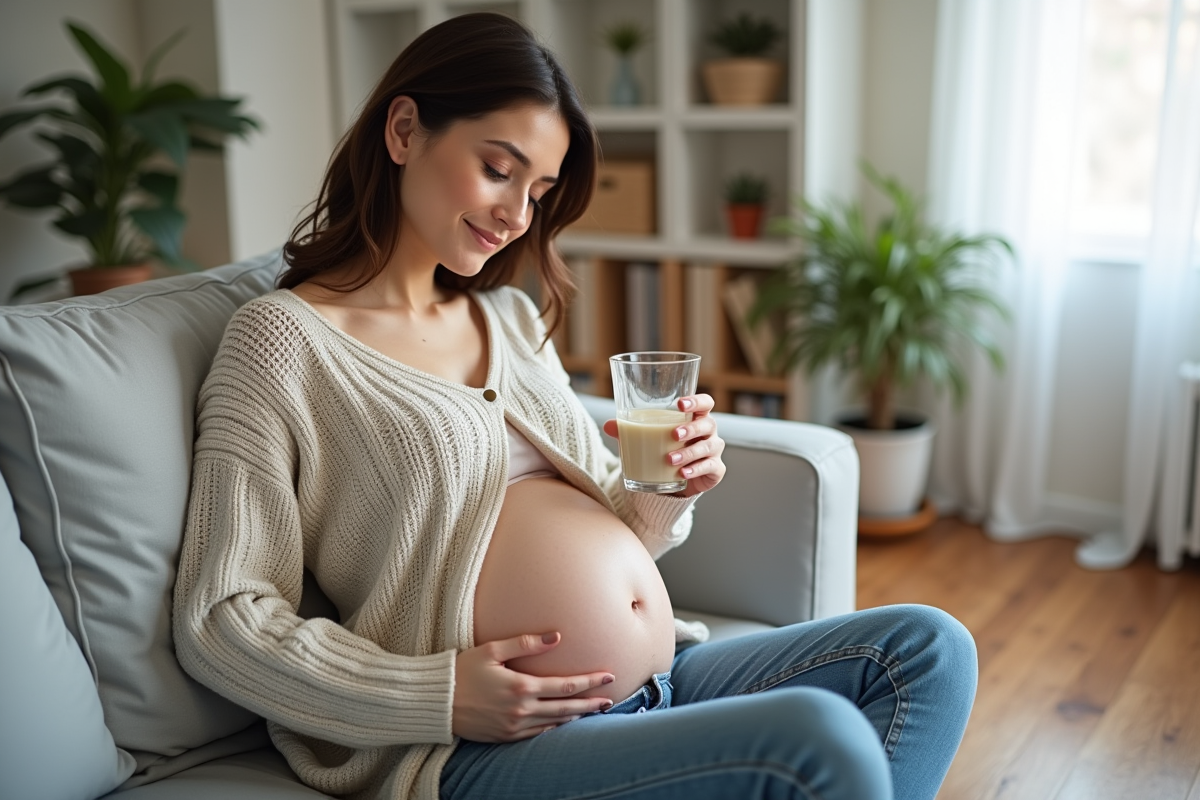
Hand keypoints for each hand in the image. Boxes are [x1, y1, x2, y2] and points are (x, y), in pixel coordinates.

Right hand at [452, 632, 615, 741]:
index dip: (589, 681)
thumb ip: (526, 643)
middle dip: (591, 703)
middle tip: (610, 700)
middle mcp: (521, 710)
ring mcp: (514, 727)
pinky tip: (563, 722)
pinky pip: (537, 734)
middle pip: (566, 708)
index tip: (608, 677)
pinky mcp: (505, 737)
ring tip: (592, 710)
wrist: (437, 702)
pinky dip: (554, 728)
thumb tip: (557, 637)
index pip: (565, 685)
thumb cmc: (462, 670)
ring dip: (576, 717)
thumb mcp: (492, 650)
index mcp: (521, 687)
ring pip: (554, 724)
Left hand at [603, 394, 726, 496]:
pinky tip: (682, 473)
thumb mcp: (646, 439)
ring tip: (670, 459)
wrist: (675, 479)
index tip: (680, 404)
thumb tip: (608, 425)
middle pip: (708, 423)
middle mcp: (708, 431)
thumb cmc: (664, 449)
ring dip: (689, 452)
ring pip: (708, 447)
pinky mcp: (715, 470)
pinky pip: (710, 467)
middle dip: (691, 428)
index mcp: (695, 417)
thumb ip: (629, 431)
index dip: (697, 401)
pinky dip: (696, 470)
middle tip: (674, 434)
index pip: (706, 403)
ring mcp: (714, 451)